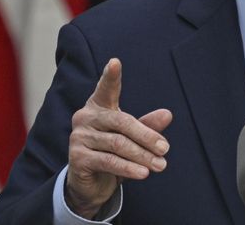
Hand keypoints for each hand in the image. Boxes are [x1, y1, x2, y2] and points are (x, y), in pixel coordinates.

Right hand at [66, 58, 172, 217]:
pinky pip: (109, 161)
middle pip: (122, 122)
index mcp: (99, 106)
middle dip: (147, 136)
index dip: (111, 76)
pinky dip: (129, 168)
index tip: (115, 62)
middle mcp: (85, 117)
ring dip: (142, 156)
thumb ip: (147, 126)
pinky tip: (143, 173)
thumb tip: (167, 114)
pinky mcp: (77, 158)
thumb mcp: (132, 138)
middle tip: (165, 148)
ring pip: (118, 144)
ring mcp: (79, 137)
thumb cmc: (114, 153)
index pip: (106, 89)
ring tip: (161, 165)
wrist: (91, 183)